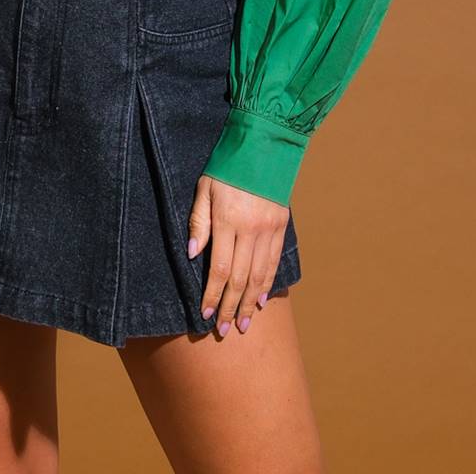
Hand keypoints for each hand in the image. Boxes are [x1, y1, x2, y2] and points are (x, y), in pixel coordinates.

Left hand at [187, 174, 288, 333]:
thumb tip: (194, 256)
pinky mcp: (281, 226)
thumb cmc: (226, 166)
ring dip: (249, 303)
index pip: (220, 269)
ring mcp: (269, 229)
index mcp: (227, 219)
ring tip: (241, 323)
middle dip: (229, 306)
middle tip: (223, 329)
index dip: (212, 295)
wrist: (263, 145)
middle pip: (240, 279)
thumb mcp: (204, 189)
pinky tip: (260, 300)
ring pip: (259, 275)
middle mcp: (250, 228)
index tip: (204, 314)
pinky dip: (267, 284)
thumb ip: (198, 223)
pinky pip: (273, 262)